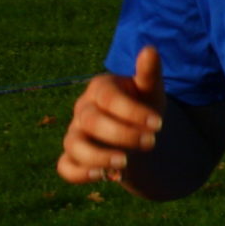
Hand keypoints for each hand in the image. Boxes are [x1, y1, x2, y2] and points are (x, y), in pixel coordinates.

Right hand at [59, 47, 164, 184]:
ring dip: (99, 156)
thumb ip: (149, 73)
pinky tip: (106, 175)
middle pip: (91, 121)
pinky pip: (65, 167)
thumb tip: (150, 49)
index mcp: (100, 89)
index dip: (131, 111)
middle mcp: (83, 110)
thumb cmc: (142, 105)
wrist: (136, 131)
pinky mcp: (73, 157)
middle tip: (151, 143)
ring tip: (126, 163)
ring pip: (74, 145)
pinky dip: (80, 174)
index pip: (108, 98)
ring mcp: (75, 134)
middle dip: (122, 134)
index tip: (159, 124)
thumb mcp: (150, 91)